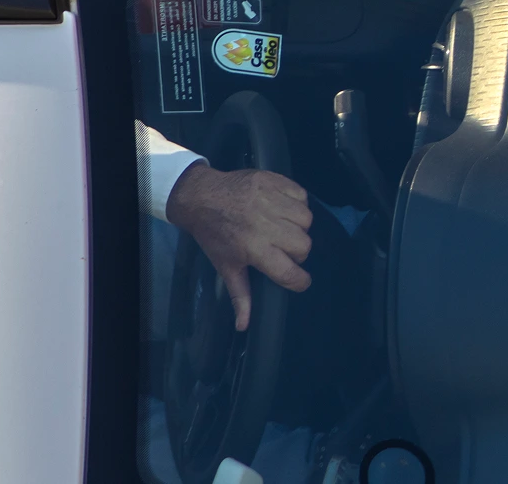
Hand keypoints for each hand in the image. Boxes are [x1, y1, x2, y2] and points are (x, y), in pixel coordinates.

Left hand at [166, 162, 313, 330]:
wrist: (200, 196)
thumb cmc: (214, 234)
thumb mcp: (226, 266)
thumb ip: (240, 296)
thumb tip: (243, 326)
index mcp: (254, 249)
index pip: (290, 272)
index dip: (299, 280)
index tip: (297, 280)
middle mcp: (266, 225)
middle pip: (304, 246)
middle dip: (297, 252)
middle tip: (282, 249)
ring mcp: (271, 200)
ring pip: (307, 220)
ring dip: (299, 226)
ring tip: (283, 226)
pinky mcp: (274, 181)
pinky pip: (302, 196)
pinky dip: (297, 203)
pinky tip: (283, 208)